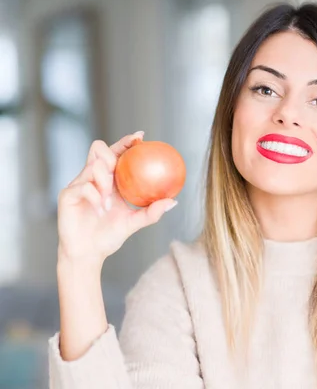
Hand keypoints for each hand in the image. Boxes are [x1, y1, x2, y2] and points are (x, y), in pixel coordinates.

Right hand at [57, 132, 177, 266]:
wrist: (88, 254)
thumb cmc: (109, 236)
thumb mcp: (134, 222)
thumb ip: (151, 212)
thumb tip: (173, 201)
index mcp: (109, 180)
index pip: (116, 154)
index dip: (126, 142)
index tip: (140, 137)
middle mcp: (93, 178)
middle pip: (98, 148)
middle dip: (111, 151)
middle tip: (120, 165)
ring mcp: (79, 185)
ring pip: (92, 165)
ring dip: (105, 179)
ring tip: (109, 198)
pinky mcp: (68, 195)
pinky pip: (83, 186)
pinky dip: (96, 196)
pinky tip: (101, 208)